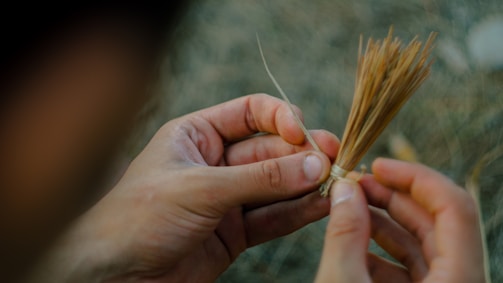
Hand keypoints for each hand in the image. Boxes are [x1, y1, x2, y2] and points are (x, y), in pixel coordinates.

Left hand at [29, 94, 338, 282]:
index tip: (301, 132)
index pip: (249, 113)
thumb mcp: (200, 188)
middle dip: (300, 155)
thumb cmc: (139, 218)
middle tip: (331, 159)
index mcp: (197, 135)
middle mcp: (215, 163)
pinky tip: (321, 206)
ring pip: (276, 185)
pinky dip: (297, 212)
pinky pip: (272, 217)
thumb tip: (313, 164)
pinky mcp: (234, 232)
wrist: (115, 275)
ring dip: (305, 183)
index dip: (279, 117)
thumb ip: (259, 178)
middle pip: (269, 150)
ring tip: (336, 182)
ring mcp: (227, 199)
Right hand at [315, 158, 484, 282]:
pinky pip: (412, 268)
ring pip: (423, 245)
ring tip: (349, 206)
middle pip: (437, 222)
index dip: (415, 178)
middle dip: (393, 196)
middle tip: (356, 182)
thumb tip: (345, 189)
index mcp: (457, 280)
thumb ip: (345, 233)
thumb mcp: (342, 282)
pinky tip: (353, 242)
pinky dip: (382, 251)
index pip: (455, 207)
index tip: (378, 166)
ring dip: (384, 220)